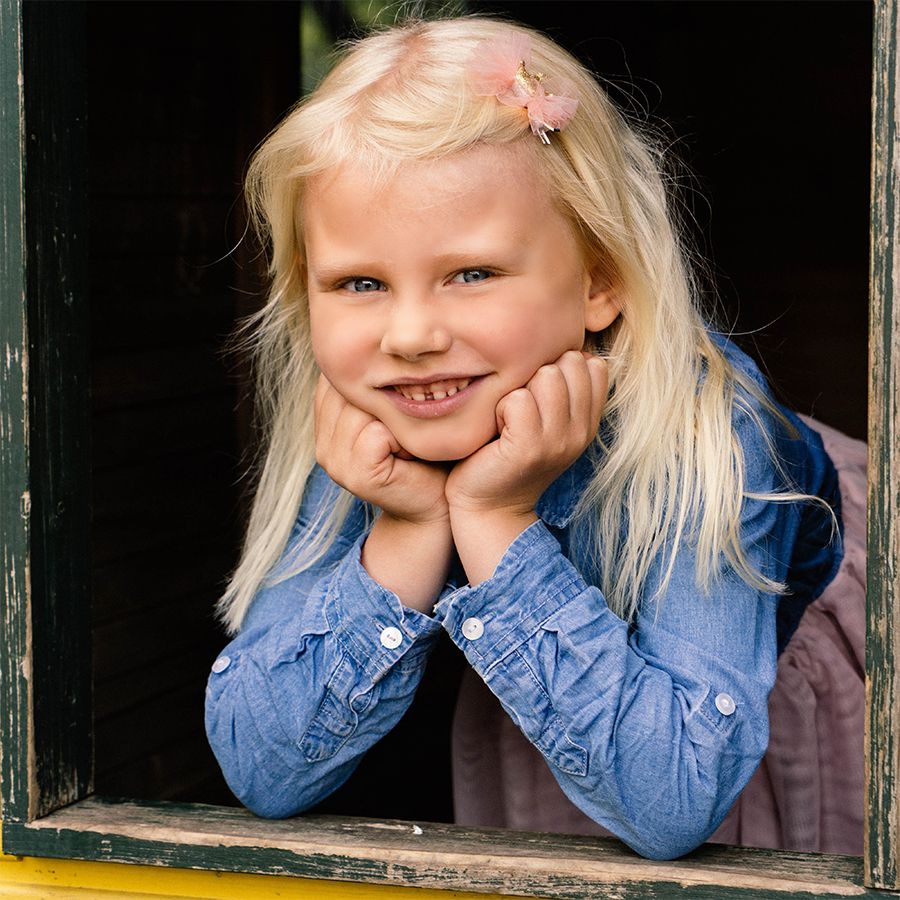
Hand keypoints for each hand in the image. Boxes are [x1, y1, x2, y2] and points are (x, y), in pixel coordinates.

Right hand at [314, 375, 449, 525]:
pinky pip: (376, 432)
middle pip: (350, 389)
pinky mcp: (356, 474)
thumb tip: (382, 335)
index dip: (375, 377)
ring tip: (413, 437)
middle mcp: (322, 442)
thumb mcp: (395, 411)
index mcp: (326, 421)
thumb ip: (378, 382)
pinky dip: (403, 437)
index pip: (340, 374)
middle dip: (388, 396)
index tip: (405, 393)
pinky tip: (415, 452)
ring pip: (363, 408)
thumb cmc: (423, 454)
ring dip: (398, 418)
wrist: (434, 505)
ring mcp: (334, 461)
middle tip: (417, 417)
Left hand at [446, 350, 607, 516]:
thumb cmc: (506, 456)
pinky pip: (518, 399)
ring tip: (509, 420)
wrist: (488, 509)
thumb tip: (572, 350)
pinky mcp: (529, 448)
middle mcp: (580, 431)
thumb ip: (561, 390)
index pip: (593, 365)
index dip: (561, 368)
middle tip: (520, 410)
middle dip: (538, 375)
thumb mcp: (545, 423)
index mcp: (587, 422)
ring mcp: (558, 441)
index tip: (540, 397)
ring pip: (546, 375)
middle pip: (569, 362)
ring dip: (519, 391)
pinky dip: (501, 409)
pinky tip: (498, 431)